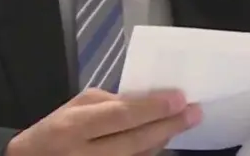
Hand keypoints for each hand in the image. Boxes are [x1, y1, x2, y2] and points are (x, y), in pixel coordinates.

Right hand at [5, 88, 200, 155]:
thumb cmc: (55, 132)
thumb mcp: (75, 108)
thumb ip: (111, 103)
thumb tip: (149, 102)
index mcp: (74, 127)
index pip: (121, 116)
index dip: (154, 108)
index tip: (180, 99)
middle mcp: (85, 155)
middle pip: (136, 142)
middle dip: (169, 126)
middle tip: (195, 113)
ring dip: (162, 141)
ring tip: (178, 124)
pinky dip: (148, 154)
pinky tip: (159, 141)